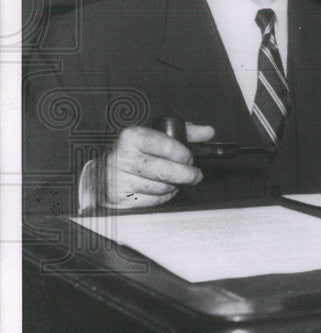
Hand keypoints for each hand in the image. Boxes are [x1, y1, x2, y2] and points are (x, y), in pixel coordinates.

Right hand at [99, 122, 214, 207]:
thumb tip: (208, 131)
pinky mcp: (119, 198)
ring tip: (175, 180)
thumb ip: (184, 133)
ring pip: (162, 187)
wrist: (101, 174)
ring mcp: (119, 179)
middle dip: (187, 174)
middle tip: (194, 174)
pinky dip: (164, 196)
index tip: (189, 158)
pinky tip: (162, 189)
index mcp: (132, 137)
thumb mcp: (155, 136)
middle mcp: (122, 157)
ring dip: (175, 185)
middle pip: (166, 171)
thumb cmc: (134, 153)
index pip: (167, 146)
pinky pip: (153, 201)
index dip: (184, 155)